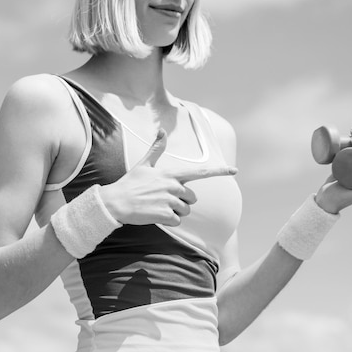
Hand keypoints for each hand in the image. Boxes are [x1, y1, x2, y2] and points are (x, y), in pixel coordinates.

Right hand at [99, 129, 237, 225]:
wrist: (116, 202)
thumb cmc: (130, 183)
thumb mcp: (144, 164)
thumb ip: (157, 148)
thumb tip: (162, 130)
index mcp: (170, 174)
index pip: (199, 172)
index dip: (219, 171)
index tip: (235, 170)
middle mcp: (173, 186)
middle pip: (192, 198)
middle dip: (182, 201)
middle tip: (163, 199)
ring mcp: (170, 201)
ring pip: (185, 211)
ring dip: (175, 212)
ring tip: (157, 207)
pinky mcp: (165, 215)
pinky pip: (177, 221)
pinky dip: (169, 222)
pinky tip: (156, 216)